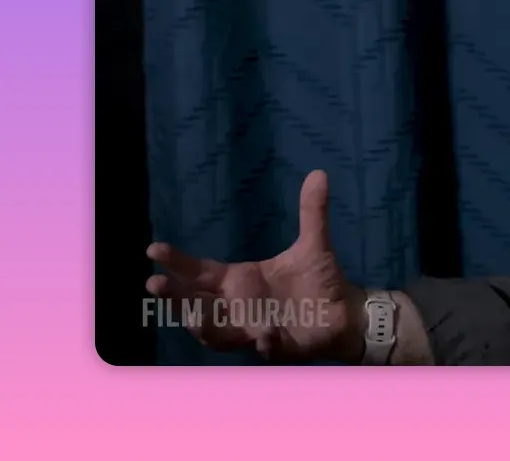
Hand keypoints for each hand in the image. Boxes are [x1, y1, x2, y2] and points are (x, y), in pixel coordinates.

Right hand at [145, 170, 364, 362]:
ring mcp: (253, 328)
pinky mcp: (276, 346)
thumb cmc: (318, 279)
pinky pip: (264, 348)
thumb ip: (311, 211)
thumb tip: (319, 172)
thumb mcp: (313, 244)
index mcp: (239, 281)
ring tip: (193, 317)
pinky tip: (265, 334)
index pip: (200, 272)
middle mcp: (237, 306)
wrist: (344, 312)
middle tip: (154, 284)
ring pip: (217, 334)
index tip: (153, 249)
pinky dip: (263, 342)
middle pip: (196, 304)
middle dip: (176, 298)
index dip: (177, 262)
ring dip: (205, 326)